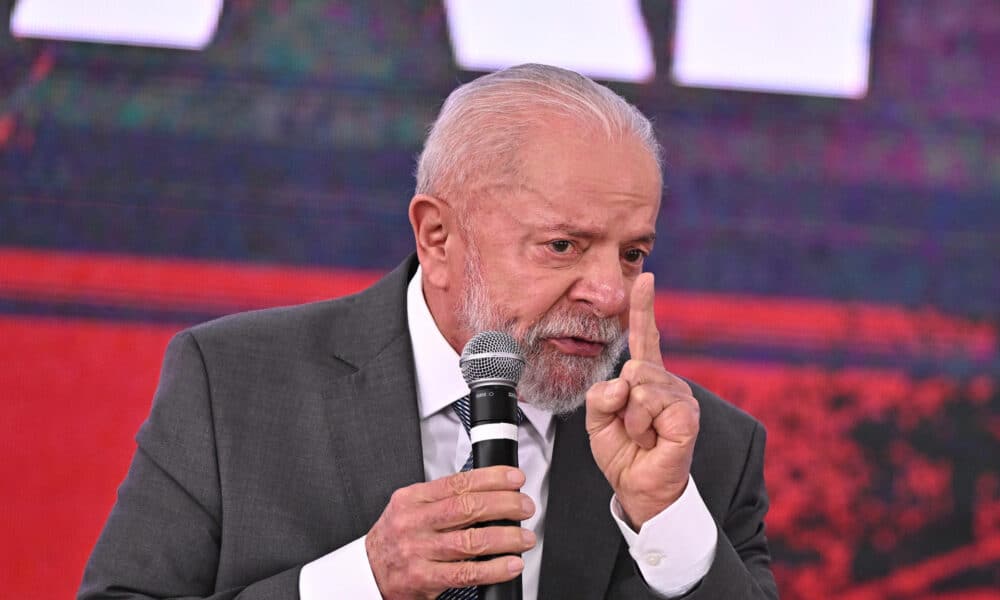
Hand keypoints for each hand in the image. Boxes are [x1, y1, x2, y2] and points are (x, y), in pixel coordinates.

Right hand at [365, 466, 535, 598]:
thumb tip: (490, 491)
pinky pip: (466, 573)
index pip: (457, 482)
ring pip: (471, 541)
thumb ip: (442, 498)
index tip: (515, 478)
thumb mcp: (410, 508)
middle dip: (504, 505)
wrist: (367, 572)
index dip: (491, 478)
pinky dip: (494, 569)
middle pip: (467, 508)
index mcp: (412, 499)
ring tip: (525, 537)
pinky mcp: (424, 579)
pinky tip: (511, 563)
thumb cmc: (395, 538)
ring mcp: (418, 551)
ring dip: (506, 538)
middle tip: (525, 507)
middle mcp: (414, 523)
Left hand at [586, 272, 699, 527]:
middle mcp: (667, 381)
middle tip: (630, 426)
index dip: (644, 307)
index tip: (645, 277)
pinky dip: (641, 426)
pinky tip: (653, 440)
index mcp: (645, 377)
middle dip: (620, 400)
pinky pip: (650, 404)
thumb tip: (624, 383)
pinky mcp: (688, 415)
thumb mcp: (598, 419)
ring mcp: (681, 397)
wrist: (638, 486)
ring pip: (640, 385)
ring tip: (642, 435)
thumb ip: (601, 394)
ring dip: (630, 418)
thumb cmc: (622, 451)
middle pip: (633, 366)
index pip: (644, 336)